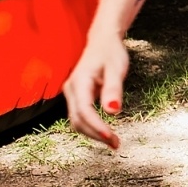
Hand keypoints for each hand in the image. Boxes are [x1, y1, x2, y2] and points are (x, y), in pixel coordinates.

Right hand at [62, 33, 132, 148]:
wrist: (103, 41)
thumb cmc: (111, 53)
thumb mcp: (116, 69)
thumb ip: (113, 89)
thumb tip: (114, 111)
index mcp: (79, 82)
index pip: (84, 110)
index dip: (96, 126)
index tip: (110, 137)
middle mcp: (71, 90)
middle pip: (78, 119)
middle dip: (96, 134)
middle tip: (116, 144)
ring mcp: (72, 94)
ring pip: (77, 120)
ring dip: (93, 133)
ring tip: (114, 142)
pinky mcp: (77, 97)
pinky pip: (81, 116)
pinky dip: (92, 127)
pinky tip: (106, 133)